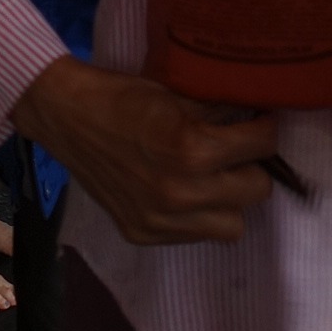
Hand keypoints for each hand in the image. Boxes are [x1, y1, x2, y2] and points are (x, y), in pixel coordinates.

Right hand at [11, 56, 277, 244]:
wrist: (67, 117)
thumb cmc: (124, 97)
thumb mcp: (179, 94)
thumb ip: (222, 110)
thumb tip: (259, 114)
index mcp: (192, 150)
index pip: (262, 147)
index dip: (264, 129)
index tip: (259, 123)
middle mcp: (181, 194)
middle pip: (256, 192)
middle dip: (250, 167)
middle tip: (236, 151)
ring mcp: (160, 221)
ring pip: (232, 226)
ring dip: (228, 200)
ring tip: (212, 177)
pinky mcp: (143, 235)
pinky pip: (194, 235)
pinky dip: (196, 216)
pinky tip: (180, 191)